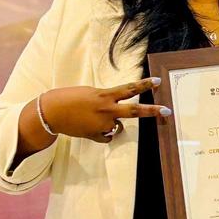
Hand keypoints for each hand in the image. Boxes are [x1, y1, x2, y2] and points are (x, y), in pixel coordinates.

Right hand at [41, 79, 171, 141]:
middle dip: (152, 111)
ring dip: (109, 123)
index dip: (145, 85)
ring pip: (117, 126)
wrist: (51, 112)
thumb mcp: (91, 93)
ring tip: (91, 117)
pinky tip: (88, 127)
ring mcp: (103, 124)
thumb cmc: (69, 98)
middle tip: (168, 111)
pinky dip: (101, 133)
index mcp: (104, 95)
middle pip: (135, 111)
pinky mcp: (96, 136)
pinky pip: (106, 136)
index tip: (158, 81)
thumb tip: (116, 118)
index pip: (129, 89)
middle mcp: (107, 110)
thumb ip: (107, 101)